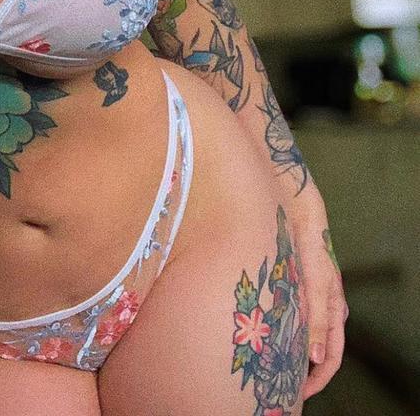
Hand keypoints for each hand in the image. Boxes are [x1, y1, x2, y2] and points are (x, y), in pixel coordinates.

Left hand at [286, 186, 348, 400]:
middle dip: (299, 370)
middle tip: (277, 388)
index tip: (299, 395)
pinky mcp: (286, 273)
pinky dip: (276, 326)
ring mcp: (303, 286)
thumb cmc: (303, 233)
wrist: (286, 192)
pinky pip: (284, 308)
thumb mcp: (314, 276)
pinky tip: (258, 330)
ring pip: (297, 329)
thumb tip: (316, 356)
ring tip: (265, 365)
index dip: (317, 378)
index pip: (330, 354)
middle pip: (314, 346)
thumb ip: (317, 314)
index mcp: (331, 302)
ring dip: (285, 350)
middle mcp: (319, 298)